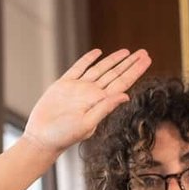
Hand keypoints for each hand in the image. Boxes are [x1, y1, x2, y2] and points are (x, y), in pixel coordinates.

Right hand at [21, 48, 151, 153]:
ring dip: (113, 60)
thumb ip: (105, 108)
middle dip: (129, 63)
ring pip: (100, 69)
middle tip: (144, 53)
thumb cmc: (64, 136)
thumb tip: (126, 96)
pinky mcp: (63, 84)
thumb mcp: (87, 124)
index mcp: (100, 102)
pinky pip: (78, 68)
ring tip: (127, 52)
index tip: (147, 60)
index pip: (122, 83)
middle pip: (115, 74)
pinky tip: (98, 53)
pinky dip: (88, 59)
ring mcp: (78, 88)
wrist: (42, 137)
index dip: (135, 71)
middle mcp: (91, 93)